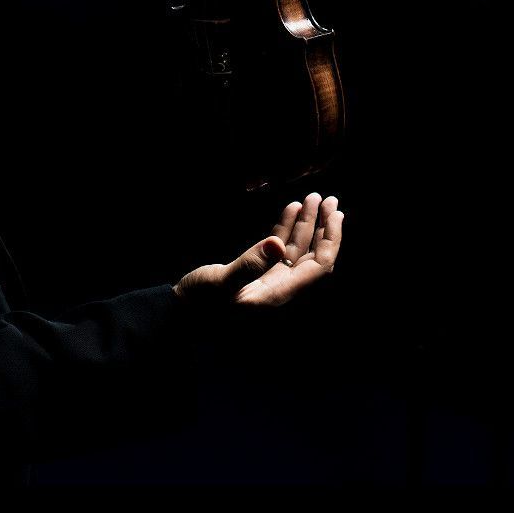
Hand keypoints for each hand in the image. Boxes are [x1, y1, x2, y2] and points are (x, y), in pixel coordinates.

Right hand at [173, 194, 343, 310]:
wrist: (180, 314)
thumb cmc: (199, 303)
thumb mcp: (221, 283)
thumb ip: (249, 264)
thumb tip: (277, 244)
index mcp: (279, 297)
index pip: (319, 267)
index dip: (330, 240)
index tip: (333, 213)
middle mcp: (281, 290)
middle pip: (313, 257)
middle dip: (323, 228)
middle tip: (328, 200)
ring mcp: (270, 283)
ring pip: (297, 251)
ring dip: (306, 225)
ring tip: (311, 199)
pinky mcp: (257, 276)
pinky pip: (279, 252)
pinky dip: (285, 230)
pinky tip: (290, 209)